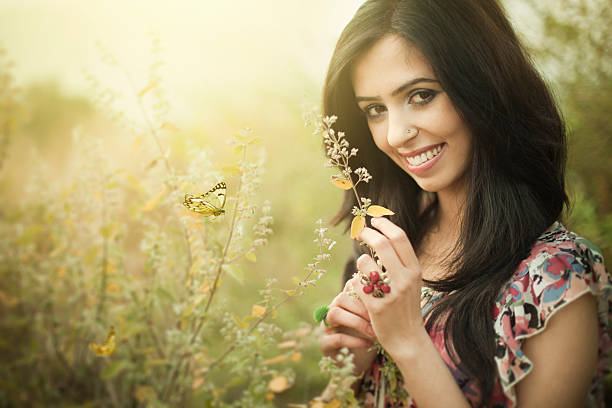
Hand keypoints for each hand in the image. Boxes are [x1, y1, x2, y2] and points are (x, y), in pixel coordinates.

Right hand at [319, 280, 376, 374]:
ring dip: (356, 322)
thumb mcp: (375, 320)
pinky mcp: (325, 343)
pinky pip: (336, 338)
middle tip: (378, 319)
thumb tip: (390, 288)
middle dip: (362, 309)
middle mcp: (332, 310)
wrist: (362, 362)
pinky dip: (354, 340)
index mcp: (345, 301)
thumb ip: (377, 304)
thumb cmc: (370, 336)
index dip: (365, 293)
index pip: (349, 287)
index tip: (382, 302)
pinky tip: (368, 343)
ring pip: (334, 314)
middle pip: (341, 298)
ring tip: (373, 332)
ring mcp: (326, 326)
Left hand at [351, 217, 426, 357]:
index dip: (384, 225)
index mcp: (415, 270)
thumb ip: (401, 261)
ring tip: (365, 273)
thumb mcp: (411, 282)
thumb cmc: (406, 307)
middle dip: (366, 233)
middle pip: (381, 243)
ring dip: (360, 262)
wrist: (408, 339)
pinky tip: (362, 290)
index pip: (399, 237)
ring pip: (364, 261)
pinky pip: (357, 282)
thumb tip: (384, 234)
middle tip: (359, 232)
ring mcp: (391, 292)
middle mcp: (405, 279)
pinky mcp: (376, 305)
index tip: (374, 220)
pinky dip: (356, 282)